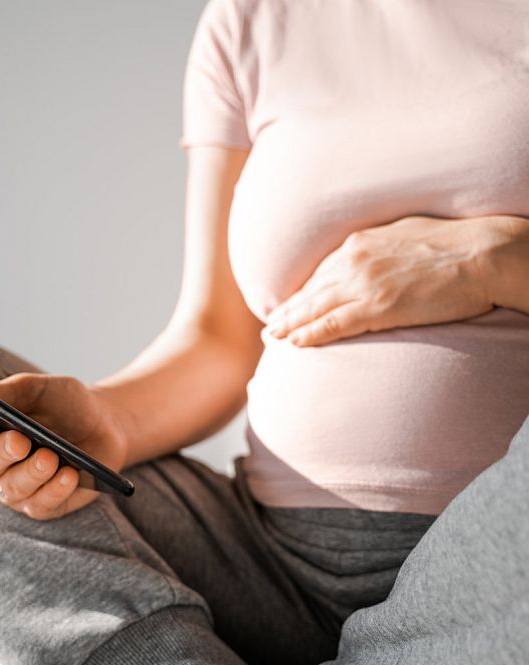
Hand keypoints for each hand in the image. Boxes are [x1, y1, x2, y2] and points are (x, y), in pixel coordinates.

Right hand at [0, 373, 127, 519]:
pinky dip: (54, 490)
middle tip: (20, 441)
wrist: (106, 423)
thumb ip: (4, 392)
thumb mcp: (37, 389)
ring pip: (11, 489)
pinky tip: (69, 475)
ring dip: (31, 473)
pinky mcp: (42, 506)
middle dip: (1, 453)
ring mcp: (15, 489)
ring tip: (51, 457)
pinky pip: (40, 505)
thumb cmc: (64, 403)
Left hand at [265, 215, 501, 346]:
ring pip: (315, 309)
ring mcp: (363, 285)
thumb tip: (365, 255)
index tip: (287, 305)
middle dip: (287, 311)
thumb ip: (377, 247)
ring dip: (290, 325)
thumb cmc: (452, 243)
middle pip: (311, 292)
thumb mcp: (403, 233)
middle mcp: (353, 262)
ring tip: (273, 338)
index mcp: (359, 244)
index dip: (301, 293)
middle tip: (269, 327)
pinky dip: (311, 334)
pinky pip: (333, 324)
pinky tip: (295, 344)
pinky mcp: (377, 307)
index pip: (320, 274)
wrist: (482, 253)